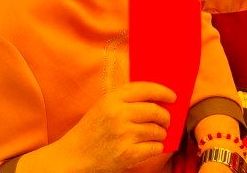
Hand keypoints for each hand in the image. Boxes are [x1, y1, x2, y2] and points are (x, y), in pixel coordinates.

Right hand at [56, 82, 175, 172]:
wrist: (74, 156)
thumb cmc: (90, 131)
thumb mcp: (102, 107)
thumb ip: (124, 100)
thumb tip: (155, 99)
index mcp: (112, 99)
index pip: (144, 89)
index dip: (162, 91)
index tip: (172, 96)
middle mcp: (118, 114)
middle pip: (154, 110)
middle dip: (165, 116)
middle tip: (167, 120)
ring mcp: (124, 135)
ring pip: (156, 130)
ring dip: (162, 133)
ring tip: (158, 134)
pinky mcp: (128, 154)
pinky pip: (154, 147)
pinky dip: (157, 147)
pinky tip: (153, 146)